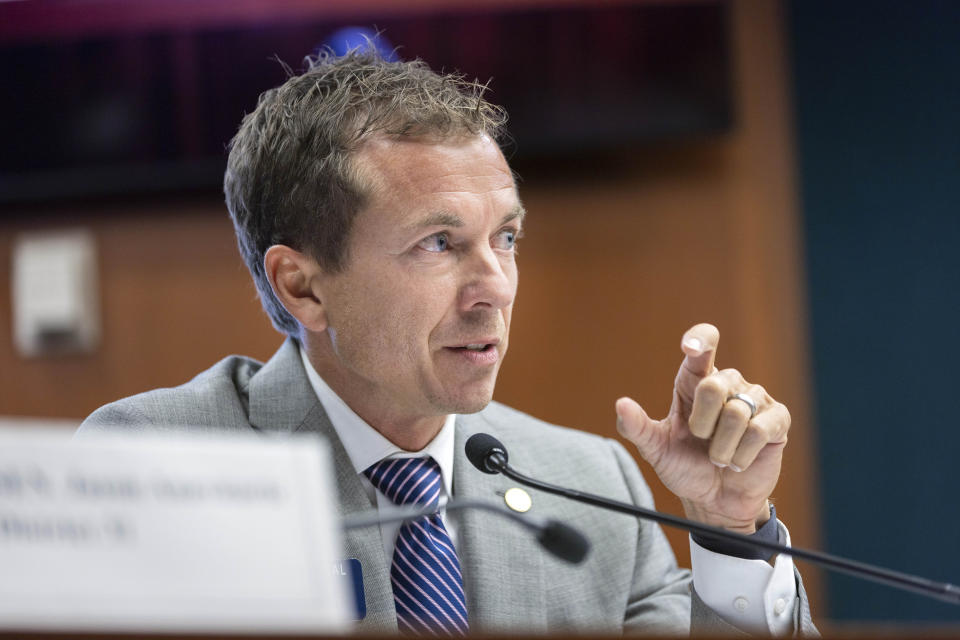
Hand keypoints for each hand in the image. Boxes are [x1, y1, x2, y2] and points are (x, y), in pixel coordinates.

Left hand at [615, 323, 789, 532]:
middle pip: (713, 385)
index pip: (703, 346)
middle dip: (701, 424)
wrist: (714, 502)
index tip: (690, 347)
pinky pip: (759, 430)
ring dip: (721, 447)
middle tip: (701, 442)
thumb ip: (636, 427)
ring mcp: (755, 399)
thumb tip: (621, 404)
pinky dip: (742, 454)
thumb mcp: (656, 449)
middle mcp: (727, 383)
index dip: (700, 339)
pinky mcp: (777, 420)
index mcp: (695, 381)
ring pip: (736, 413)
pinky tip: (738, 462)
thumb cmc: (686, 468)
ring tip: (719, 458)